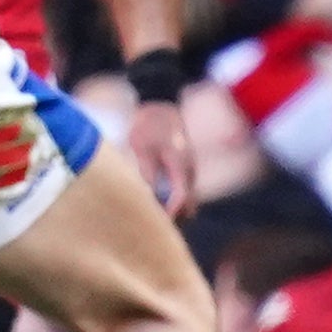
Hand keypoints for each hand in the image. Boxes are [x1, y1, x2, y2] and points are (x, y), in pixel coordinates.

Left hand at [127, 91, 193, 212]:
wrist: (160, 106)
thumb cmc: (148, 125)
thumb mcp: (142, 148)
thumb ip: (147, 173)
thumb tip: (147, 197)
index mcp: (181, 165)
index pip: (182, 198)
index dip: (171, 214)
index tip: (158, 223)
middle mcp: (189, 170)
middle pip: (188, 204)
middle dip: (174, 217)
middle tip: (152, 225)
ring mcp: (189, 169)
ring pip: (187, 199)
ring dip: (174, 209)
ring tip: (152, 217)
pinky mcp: (184, 168)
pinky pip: (183, 191)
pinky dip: (173, 200)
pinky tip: (156, 202)